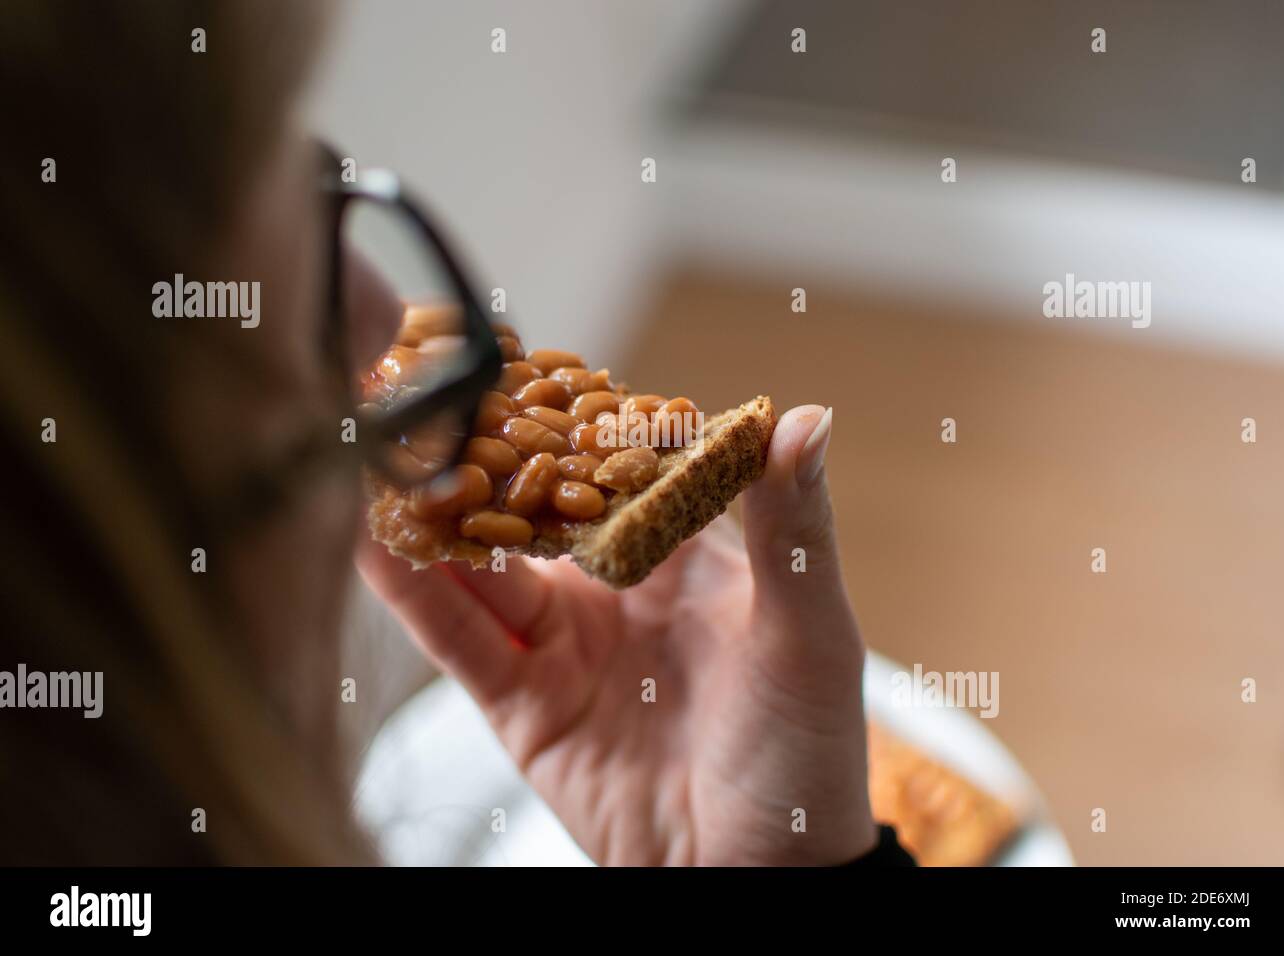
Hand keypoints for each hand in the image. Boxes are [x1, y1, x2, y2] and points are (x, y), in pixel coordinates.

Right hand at [357, 405, 873, 864]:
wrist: (752, 878)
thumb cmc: (805, 756)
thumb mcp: (808, 633)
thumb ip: (792, 530)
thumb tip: (805, 418)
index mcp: (692, 558)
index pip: (622, 470)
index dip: (576, 420)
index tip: (526, 363)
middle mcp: (620, 590)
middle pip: (540, 509)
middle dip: (486, 459)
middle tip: (427, 395)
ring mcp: (567, 643)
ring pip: (487, 565)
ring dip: (437, 515)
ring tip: (382, 453)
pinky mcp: (524, 701)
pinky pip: (463, 638)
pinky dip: (417, 594)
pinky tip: (376, 542)